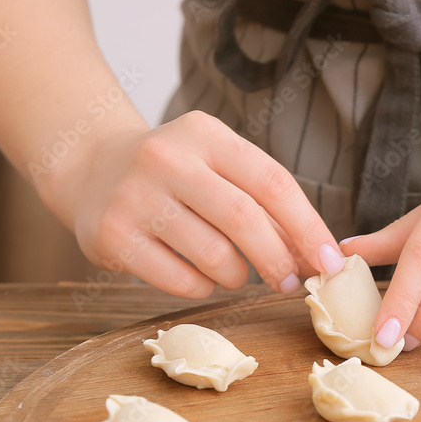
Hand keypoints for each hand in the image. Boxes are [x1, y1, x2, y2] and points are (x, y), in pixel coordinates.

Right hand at [51, 111, 345, 297]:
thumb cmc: (175, 175)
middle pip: (244, 220)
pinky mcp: (112, 237)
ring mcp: (134, 197)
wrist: (91, 168)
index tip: (330, 262)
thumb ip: (265, 204)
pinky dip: (202, 287)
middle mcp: (166, 159)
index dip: (308, 227)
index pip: (272, 182)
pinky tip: (197, 275)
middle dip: (279, 260)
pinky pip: (181, 281)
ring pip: (214, 256)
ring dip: (237, 276)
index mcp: (204, 134)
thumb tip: (317, 257)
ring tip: (233, 271)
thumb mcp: (217, 166)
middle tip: (290, 282)